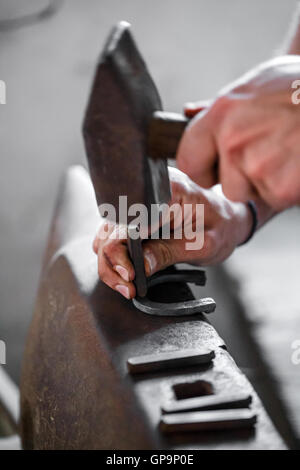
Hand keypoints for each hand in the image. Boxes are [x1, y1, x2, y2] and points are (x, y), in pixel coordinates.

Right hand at [93, 168, 252, 298]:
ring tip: (127, 287)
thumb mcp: (204, 244)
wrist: (226, 220)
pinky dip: (115, 259)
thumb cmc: (221, 228)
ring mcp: (136, 204)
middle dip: (113, 263)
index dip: (121, 249)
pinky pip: (113, 238)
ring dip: (111, 264)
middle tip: (127, 288)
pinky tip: (128, 275)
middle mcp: (146, 193)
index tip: (131, 275)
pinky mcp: (133, 218)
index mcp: (167, 191)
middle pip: (111, 228)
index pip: (128, 220)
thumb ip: (172, 252)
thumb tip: (141, 266)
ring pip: (107, 235)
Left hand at [177, 55, 299, 210]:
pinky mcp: (281, 187)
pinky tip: (298, 162)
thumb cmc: (299, 87)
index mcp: (222, 114)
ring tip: (287, 153)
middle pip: (224, 185)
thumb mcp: (255, 86)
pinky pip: (276, 197)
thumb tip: (190, 113)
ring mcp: (257, 165)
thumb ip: (221, 108)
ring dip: (267, 183)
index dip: (204, 169)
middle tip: (269, 154)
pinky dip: (289, 187)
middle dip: (243, 179)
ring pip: (250, 193)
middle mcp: (233, 140)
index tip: (216, 168)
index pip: (188, 161)